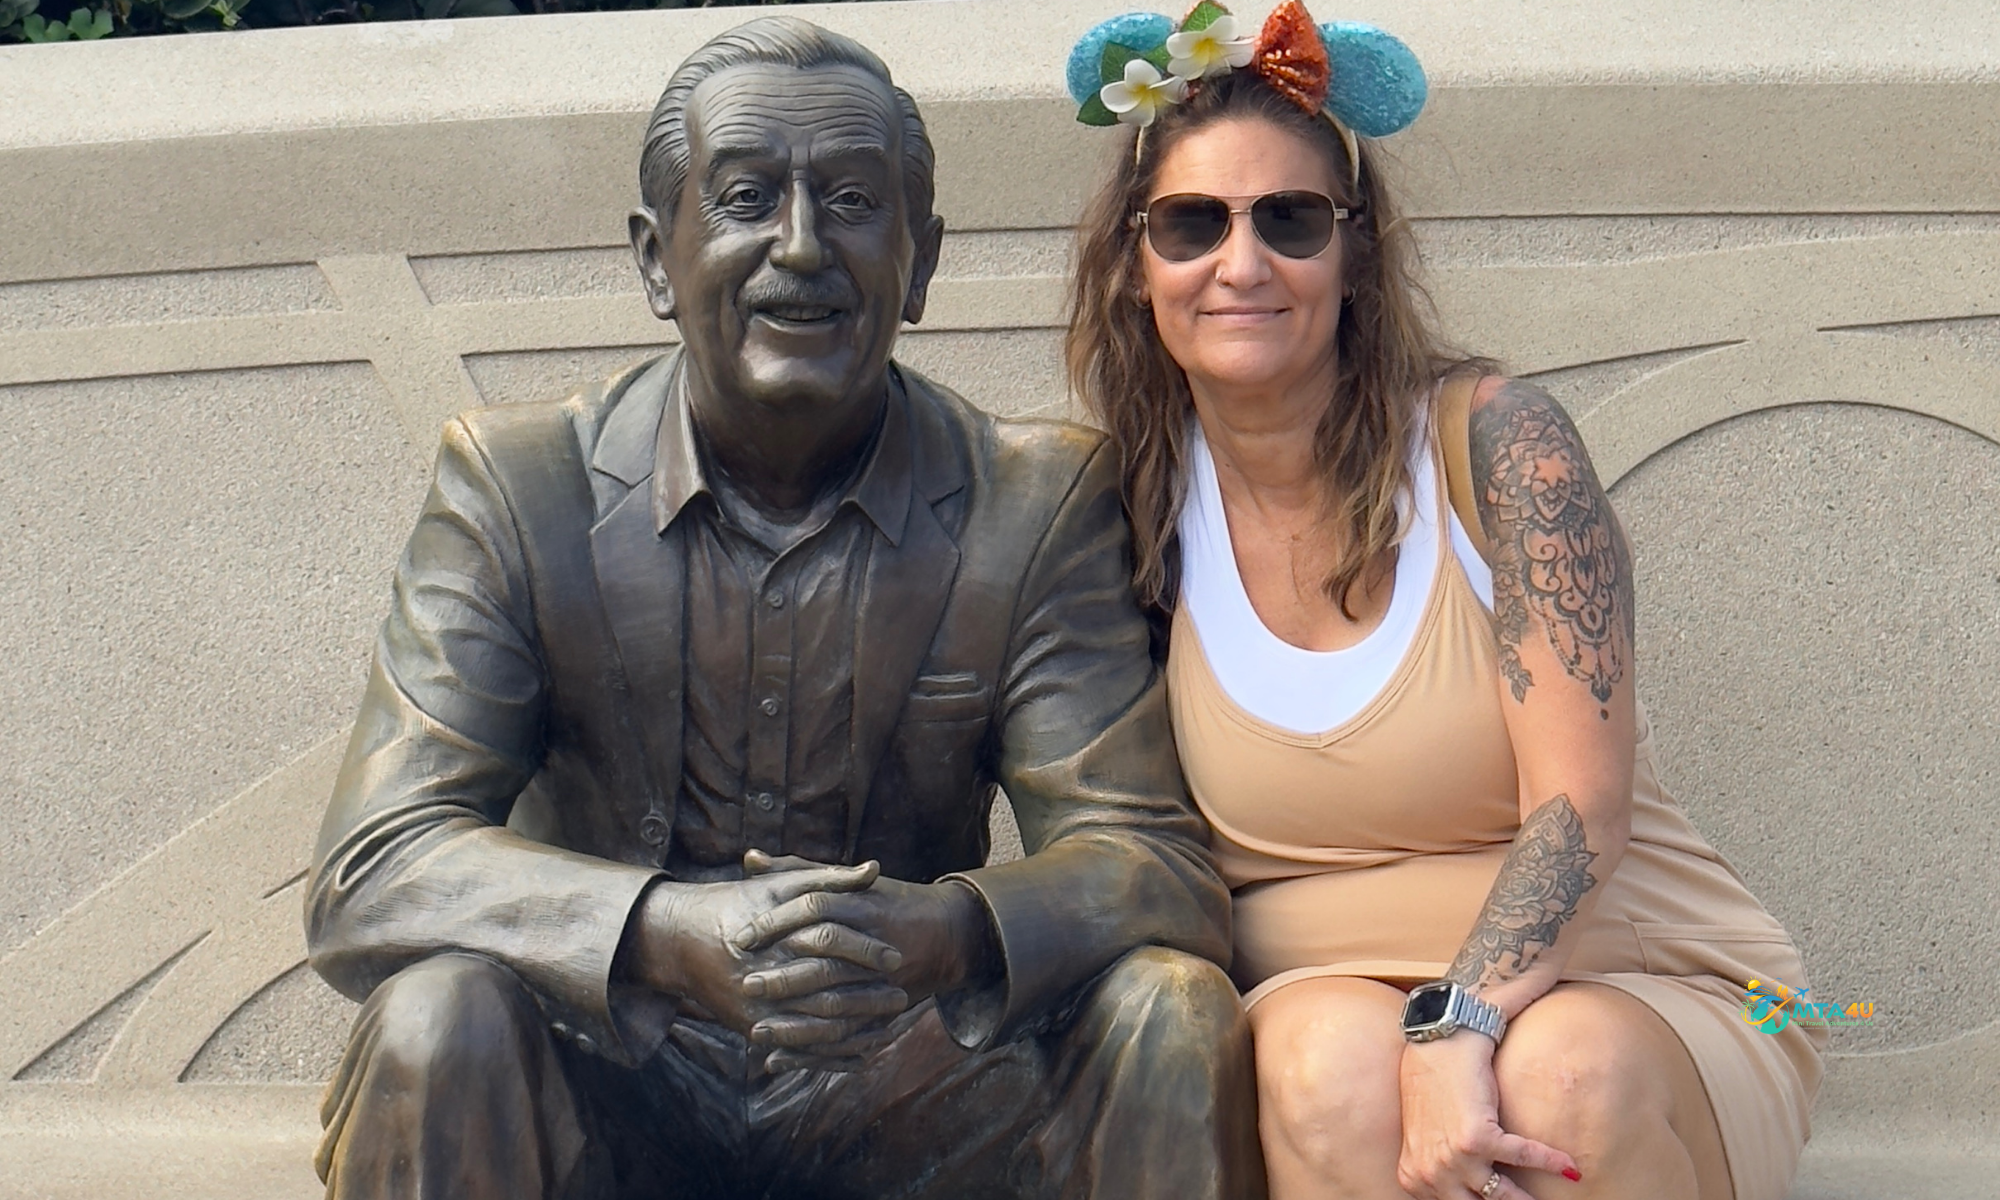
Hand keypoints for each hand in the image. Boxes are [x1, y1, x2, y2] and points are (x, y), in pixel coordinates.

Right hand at [622, 859, 906, 1051]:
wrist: (677, 939)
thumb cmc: (736, 903)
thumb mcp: (780, 884)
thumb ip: (830, 878)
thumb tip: (876, 869)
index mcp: (775, 934)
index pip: (830, 942)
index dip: (866, 950)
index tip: (896, 957)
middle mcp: (764, 974)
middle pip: (827, 990)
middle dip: (868, 996)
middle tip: (901, 996)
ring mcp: (756, 1008)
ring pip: (816, 1027)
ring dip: (857, 1028)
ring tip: (887, 1023)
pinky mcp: (752, 1028)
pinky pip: (799, 1049)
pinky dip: (832, 1053)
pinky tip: (860, 1049)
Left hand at [733, 850, 996, 1070]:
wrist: (947, 934)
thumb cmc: (885, 902)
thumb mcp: (845, 883)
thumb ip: (796, 871)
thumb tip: (750, 859)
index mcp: (861, 904)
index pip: (813, 909)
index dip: (776, 923)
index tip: (741, 937)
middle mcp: (873, 942)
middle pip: (824, 963)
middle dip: (783, 978)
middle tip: (746, 985)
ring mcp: (884, 981)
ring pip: (836, 1005)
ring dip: (795, 1024)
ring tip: (755, 1030)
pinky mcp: (887, 1014)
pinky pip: (850, 1038)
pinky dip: (813, 1053)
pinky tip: (778, 1059)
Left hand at [1397, 1033, 1578, 1199]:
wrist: (1436, 1044)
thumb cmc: (1431, 1085)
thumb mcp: (1424, 1137)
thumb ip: (1438, 1165)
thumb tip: (1467, 1185)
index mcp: (1413, 1176)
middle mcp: (1430, 1173)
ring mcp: (1453, 1159)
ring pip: (1501, 1194)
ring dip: (1526, 1198)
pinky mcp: (1477, 1138)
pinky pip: (1523, 1157)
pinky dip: (1551, 1161)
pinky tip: (1570, 1167)